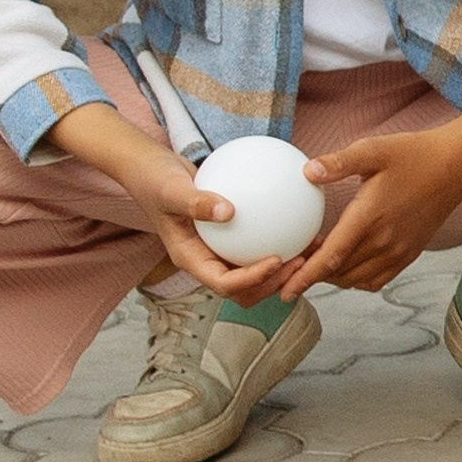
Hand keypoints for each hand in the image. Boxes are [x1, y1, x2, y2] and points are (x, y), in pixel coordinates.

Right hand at [137, 143, 299, 303]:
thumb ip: (195, 202)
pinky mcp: (229, 238)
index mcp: (191, 259)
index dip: (252, 280)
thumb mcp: (171, 188)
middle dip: (274, 284)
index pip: (224, 284)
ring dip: (283, 270)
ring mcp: (218, 252)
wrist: (151, 170)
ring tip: (310, 250)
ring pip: (255, 274)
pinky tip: (302, 222)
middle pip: (245, 291)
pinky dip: (279, 240)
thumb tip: (228, 212)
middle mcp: (206, 262)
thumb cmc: (155, 179)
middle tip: (301, 261)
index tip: (276, 259)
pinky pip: (257, 245)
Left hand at [282, 127, 461, 295]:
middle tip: (292, 264)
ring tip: (316, 262)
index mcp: (370, 217)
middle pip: (339, 273)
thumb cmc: (414, 154)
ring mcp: (399, 251)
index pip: (331, 257)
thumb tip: (306, 172)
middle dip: (312, 275)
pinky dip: (355, 279)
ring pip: (356, 280)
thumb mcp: (373, 149)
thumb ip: (339, 162)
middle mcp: (385, 241)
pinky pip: (376, 280)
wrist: (456, 165)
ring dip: (333, 277)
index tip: (285, 289)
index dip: (305, 276)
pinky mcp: (409, 254)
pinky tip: (345, 265)